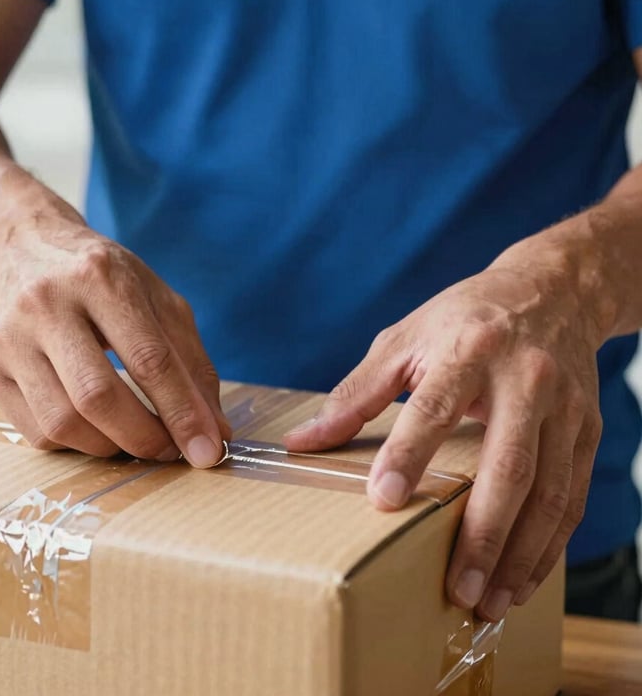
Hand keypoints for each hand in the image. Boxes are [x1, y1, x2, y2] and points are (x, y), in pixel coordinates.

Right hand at [0, 170, 229, 465]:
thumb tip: (215, 430)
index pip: (148, 358)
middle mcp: (48, 304)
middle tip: (170, 450)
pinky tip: (95, 426)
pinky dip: (77, 443)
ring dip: (111, 446)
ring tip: (134, 437)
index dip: (182, 412)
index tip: (207, 449)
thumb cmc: (102, 278)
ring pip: (63, 421)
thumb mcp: (157, 299)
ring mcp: (10, 338)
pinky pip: (37, 431)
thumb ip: (191, 362)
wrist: (22, 247)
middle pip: (97, 396)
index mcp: (100, 277)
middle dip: (144, 438)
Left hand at [283, 244, 602, 621]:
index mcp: (470, 349)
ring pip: (550, 493)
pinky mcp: (587, 428)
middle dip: (483, 534)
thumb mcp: (404, 339)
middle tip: (457, 589)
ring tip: (490, 601)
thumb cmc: (464, 317)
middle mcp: (526, 378)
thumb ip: (357, 392)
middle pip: (508, 465)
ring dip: (522, 555)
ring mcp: (565, 407)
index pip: (434, 407)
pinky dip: (551, 544)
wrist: (553, 290)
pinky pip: (573, 496)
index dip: (408, 453)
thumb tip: (304, 441)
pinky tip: (525, 576)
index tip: (383, 500)